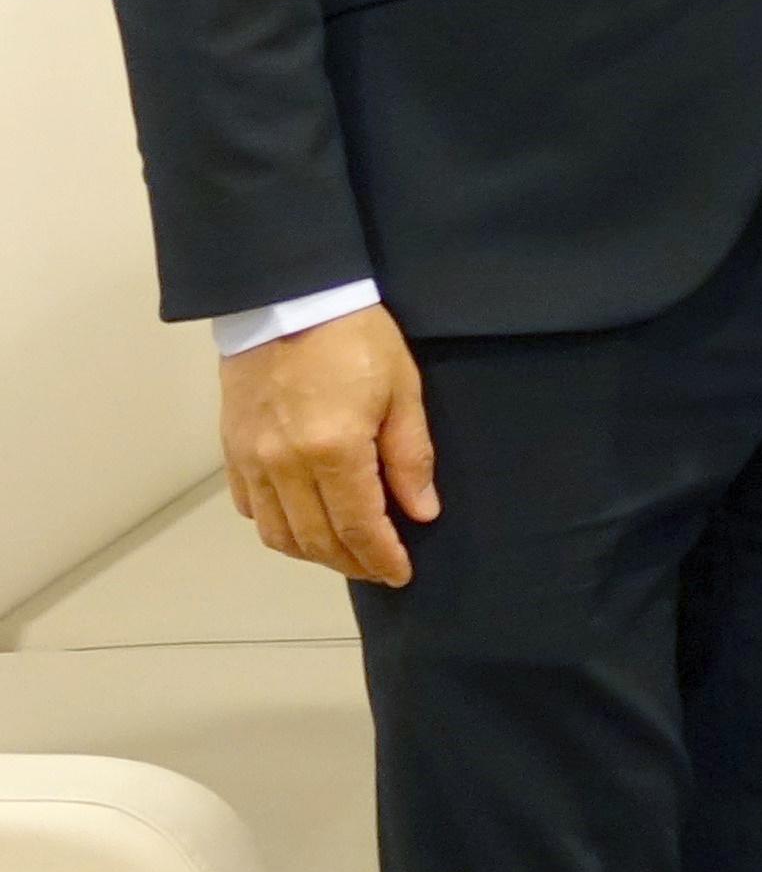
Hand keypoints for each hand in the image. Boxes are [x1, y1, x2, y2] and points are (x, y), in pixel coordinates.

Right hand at [218, 303, 435, 584]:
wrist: (290, 298)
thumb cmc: (355, 336)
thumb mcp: (402, 390)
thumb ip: (409, 457)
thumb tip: (420, 511)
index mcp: (332, 450)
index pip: (357, 527)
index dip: (380, 557)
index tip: (400, 573)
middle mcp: (283, 464)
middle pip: (315, 540)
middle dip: (351, 563)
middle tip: (379, 568)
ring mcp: (250, 459)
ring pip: (277, 533)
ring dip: (312, 553)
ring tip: (345, 552)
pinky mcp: (231, 449)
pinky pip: (250, 507)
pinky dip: (277, 527)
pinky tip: (303, 523)